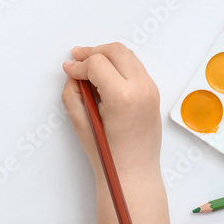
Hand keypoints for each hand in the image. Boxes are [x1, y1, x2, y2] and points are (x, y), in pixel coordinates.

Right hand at [60, 43, 161, 180]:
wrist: (134, 172)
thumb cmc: (109, 155)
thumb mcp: (81, 122)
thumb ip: (72, 92)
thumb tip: (73, 73)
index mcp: (123, 97)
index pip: (97, 63)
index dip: (79, 64)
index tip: (69, 69)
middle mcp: (141, 89)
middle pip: (114, 51)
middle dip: (92, 52)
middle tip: (77, 59)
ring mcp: (151, 89)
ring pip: (127, 54)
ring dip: (106, 55)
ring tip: (89, 65)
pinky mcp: (154, 92)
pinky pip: (135, 66)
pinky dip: (118, 64)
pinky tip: (105, 74)